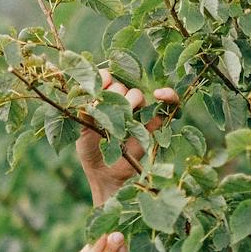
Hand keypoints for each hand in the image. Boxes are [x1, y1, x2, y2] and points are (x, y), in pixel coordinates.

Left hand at [75, 70, 178, 206]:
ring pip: (137, 94)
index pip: (106, 76)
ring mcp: (139, 111)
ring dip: (130, 102)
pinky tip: (159, 94)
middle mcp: (121, 101)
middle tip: (108, 113)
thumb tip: (89, 95)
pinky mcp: (154, 122)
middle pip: (120, 85)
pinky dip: (168, 95)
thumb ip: (85, 112)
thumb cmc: (91, 151)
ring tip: (125, 116)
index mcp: (103, 99)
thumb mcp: (82, 131)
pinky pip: (169, 102)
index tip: (97, 90)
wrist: (106, 174)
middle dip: (112, 97)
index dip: (102, 79)